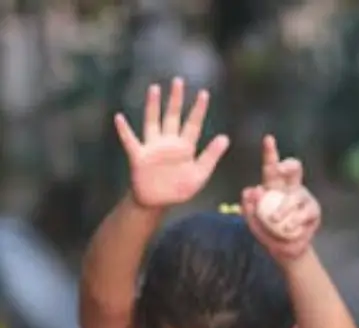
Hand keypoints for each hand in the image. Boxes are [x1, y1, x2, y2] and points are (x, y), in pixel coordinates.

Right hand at [115, 79, 228, 208]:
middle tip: (179, 81)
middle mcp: (168, 143)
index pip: (193, 125)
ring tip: (155, 88)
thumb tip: (225, 137)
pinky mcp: (139, 157)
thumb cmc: (178, 188)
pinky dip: (124, 130)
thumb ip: (211, 156)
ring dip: (153, 106)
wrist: (157, 201)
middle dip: (176, 99)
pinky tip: (119, 118)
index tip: (204, 93)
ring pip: (152, 122)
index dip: (198, 110)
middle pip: (172, 117)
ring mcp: (153, 148)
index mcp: (185, 148)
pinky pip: (130, 141)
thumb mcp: (200, 174)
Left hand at [241, 136, 320, 261]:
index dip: (271, 153)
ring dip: (283, 207)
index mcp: (275, 186)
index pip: (272, 167)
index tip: (268, 139)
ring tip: (274, 220)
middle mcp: (292, 188)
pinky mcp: (313, 212)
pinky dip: (294, 221)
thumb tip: (252, 189)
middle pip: (294, 168)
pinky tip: (288, 229)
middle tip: (278, 169)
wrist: (288, 252)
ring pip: (295, 195)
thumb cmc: (269, 234)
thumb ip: (249, 208)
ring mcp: (305, 199)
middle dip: (287, 166)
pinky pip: (304, 213)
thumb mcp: (253, 222)